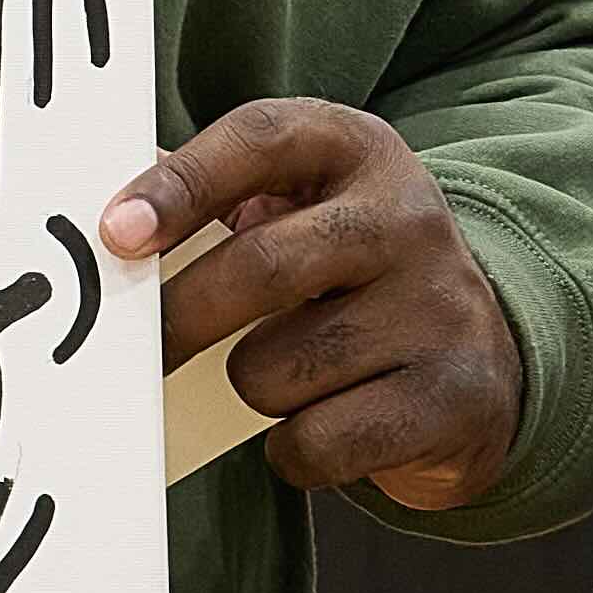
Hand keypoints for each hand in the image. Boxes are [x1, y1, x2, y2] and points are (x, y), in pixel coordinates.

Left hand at [99, 103, 514, 509]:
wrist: (484, 368)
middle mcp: (409, 218)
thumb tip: (108, 223)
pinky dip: (294, 451)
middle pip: (260, 267)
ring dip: (252, 388)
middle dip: (182, 318)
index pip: (260, 140)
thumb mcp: (306, 211)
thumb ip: (217, 200)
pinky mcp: (451, 399)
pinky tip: (322, 423)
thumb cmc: (353, 281)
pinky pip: (317, 441)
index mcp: (359, 151)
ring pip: (275, 369)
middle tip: (146, 349)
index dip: (181, 185)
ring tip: (285, 375)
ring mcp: (440, 309)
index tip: (115, 235)